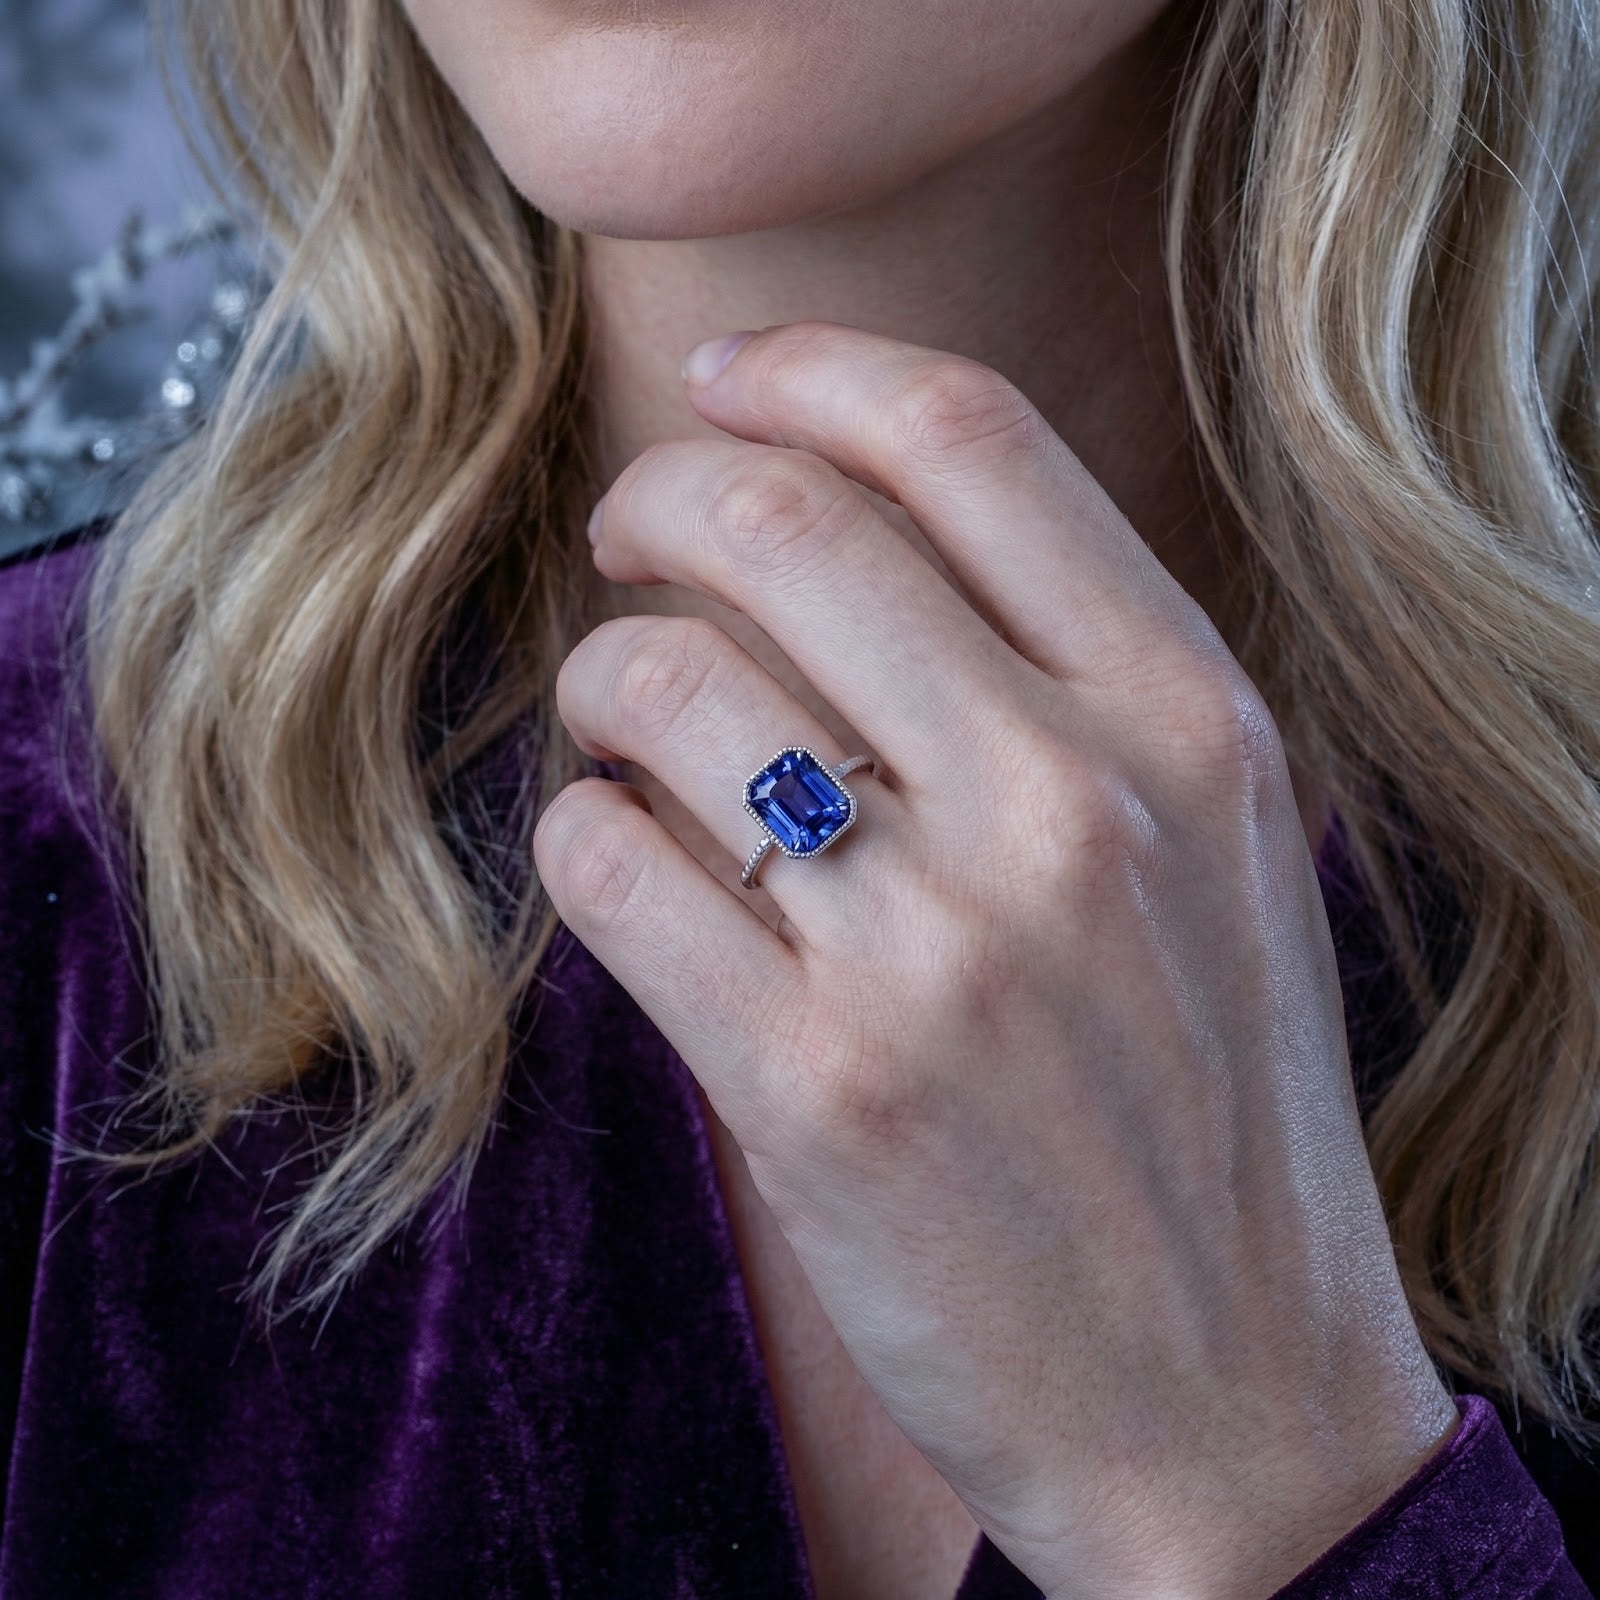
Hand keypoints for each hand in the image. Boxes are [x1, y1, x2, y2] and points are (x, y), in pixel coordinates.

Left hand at [531, 321, 1458, 1597]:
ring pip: (662, 685)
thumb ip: (1076, 677)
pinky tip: (619, 852)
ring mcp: (937, 950)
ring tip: (620, 718)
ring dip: (601, 675)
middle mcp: (1073, 805)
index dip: (811, 371)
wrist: (1229, 1401)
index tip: (723, 381)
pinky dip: (578, 830)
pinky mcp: (812, 1086)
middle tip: (626, 536)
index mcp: (1191, 721)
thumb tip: (852, 529)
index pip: (968, 438)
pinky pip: (608, 863)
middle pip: (782, 523)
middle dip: (656, 497)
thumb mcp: (1222, 852)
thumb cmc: (1212, 1108)